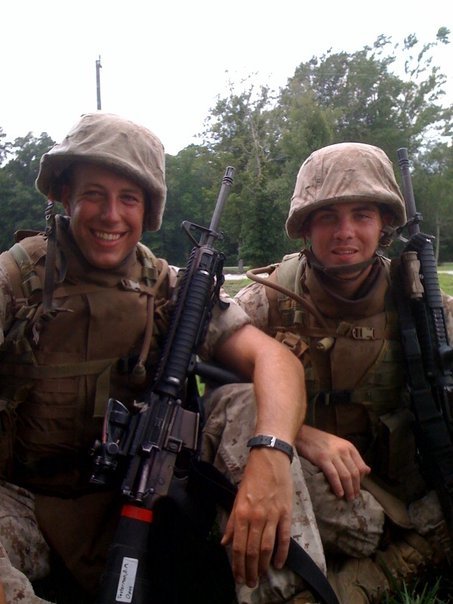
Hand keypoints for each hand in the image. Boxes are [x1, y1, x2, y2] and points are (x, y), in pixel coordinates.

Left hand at [221, 448, 291, 587]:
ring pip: (266, 547)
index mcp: (241, 513)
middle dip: (249, 570)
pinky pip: (283, 537)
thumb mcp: (237, 497)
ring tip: (260, 577)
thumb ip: (231, 521)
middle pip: (252, 550)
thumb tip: (225, 541)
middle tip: (249, 583)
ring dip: (262, 565)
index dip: (237, 565)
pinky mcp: (286, 513)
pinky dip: (281, 553)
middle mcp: (256, 516)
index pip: (238, 546)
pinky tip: (278, 563)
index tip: (238, 577)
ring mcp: (272, 515)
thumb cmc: (252, 477)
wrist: (270, 458)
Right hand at [296, 425, 369, 500]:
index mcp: (349, 447)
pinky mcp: (323, 459)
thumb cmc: (321, 441)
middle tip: (354, 497)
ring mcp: (333, 454)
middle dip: (355, 487)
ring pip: (346, 476)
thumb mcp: (340, 446)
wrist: (304, 434)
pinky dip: (337, 486)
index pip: (361, 467)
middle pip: (354, 473)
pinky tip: (339, 493)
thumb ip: (352, 458)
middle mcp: (343, 450)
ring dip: (348, 489)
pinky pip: (333, 475)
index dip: (361, 480)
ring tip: (348, 498)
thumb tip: (367, 470)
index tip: (357, 488)